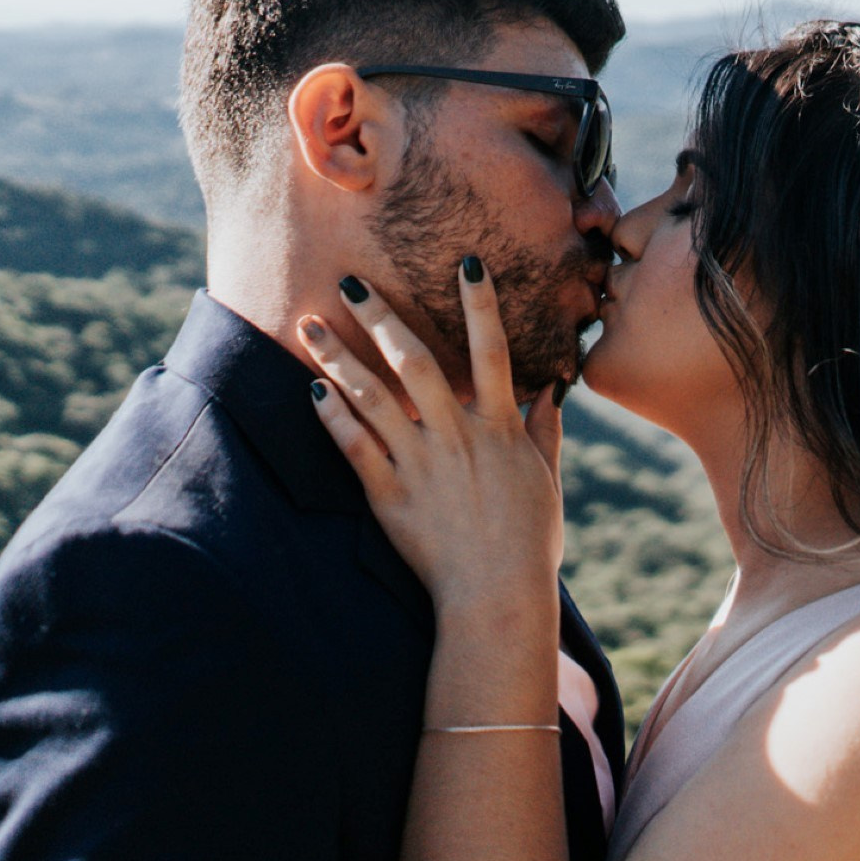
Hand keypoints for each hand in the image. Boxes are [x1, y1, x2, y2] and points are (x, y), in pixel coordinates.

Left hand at [300, 260, 564, 618]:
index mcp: (499, 428)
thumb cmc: (529, 542)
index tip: (467, 263)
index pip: (491, 351)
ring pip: (371, 396)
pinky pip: (353, 447)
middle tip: (350, 280)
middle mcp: (457, 436)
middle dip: (380, 316)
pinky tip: (310, 390)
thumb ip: (544, 430)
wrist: (497, 597)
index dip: (481, 305)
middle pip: (414, 360)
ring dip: (337, 356)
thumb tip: (553, 388)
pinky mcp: (388, 496)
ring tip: (307, 325)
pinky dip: (331, 417)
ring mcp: (419, 464)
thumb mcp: (545, 480)